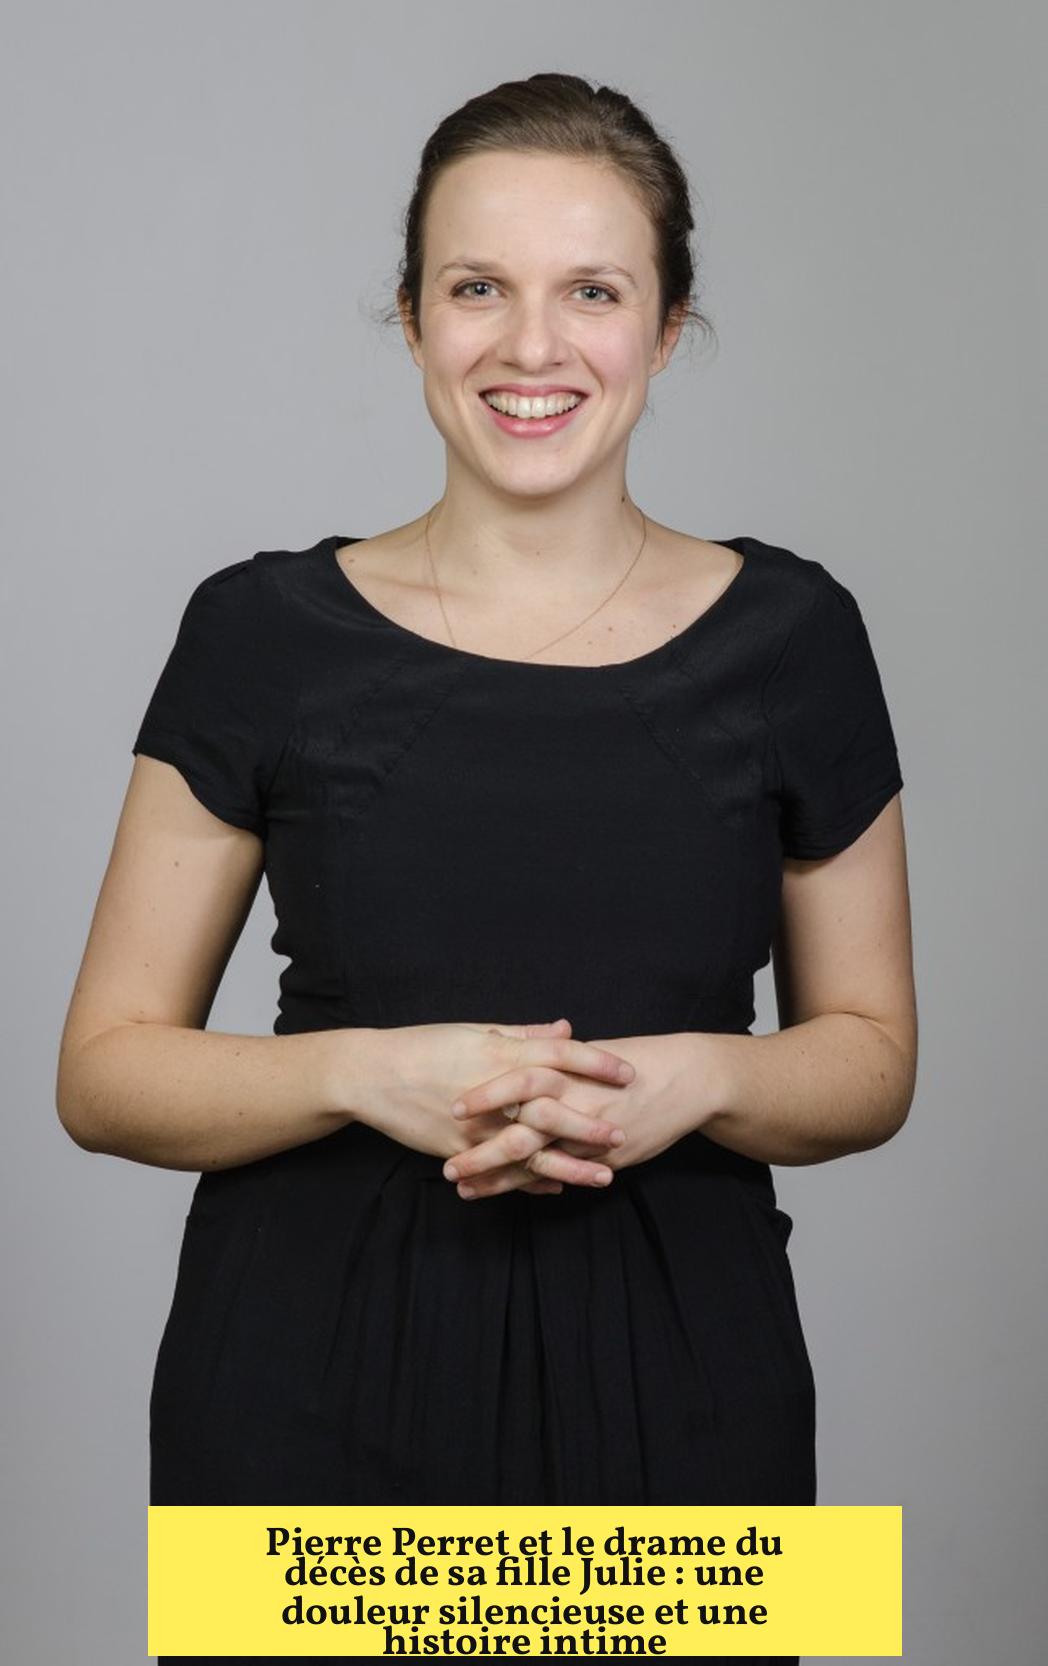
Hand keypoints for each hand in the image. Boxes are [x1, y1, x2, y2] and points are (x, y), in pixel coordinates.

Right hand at [354, 1017, 635, 1195]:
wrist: (373, 1075)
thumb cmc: (425, 1045)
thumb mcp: (475, 1030)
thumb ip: (524, 1034)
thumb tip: (566, 1029)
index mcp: (500, 1051)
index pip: (560, 1054)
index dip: (596, 1063)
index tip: (627, 1072)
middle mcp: (494, 1089)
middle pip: (554, 1107)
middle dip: (591, 1123)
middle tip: (624, 1132)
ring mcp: (478, 1125)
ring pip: (533, 1150)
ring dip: (571, 1165)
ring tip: (604, 1176)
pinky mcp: (461, 1150)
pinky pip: (503, 1171)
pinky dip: (531, 1182)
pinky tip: (557, 1188)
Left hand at [443, 1031, 719, 1199]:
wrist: (688, 1080)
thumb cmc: (635, 1060)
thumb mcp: (589, 1052)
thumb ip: (552, 1053)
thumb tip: (516, 1047)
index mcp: (568, 1069)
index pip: (517, 1080)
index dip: (484, 1095)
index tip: (452, 1108)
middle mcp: (576, 1103)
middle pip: (519, 1131)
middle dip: (481, 1152)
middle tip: (448, 1167)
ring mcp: (590, 1136)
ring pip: (537, 1162)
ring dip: (499, 1178)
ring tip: (465, 1189)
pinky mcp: (606, 1159)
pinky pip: (565, 1176)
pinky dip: (537, 1186)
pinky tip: (512, 1195)